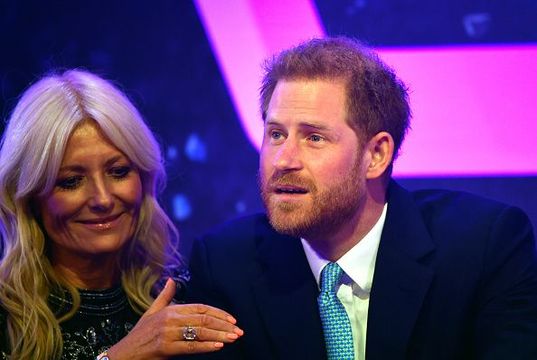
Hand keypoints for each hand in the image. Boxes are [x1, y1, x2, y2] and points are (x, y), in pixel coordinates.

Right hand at [106, 278, 242, 359]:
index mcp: (170, 309)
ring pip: (199, 333)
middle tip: (239, 331)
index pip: (200, 308)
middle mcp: (170, 319)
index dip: (218, 313)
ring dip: (219, 335)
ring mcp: (168, 333)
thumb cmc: (140, 334)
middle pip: (203, 320)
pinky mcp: (166, 348)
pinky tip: (218, 346)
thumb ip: (164, 296)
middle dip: (223, 325)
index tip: (232, 319)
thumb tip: (170, 280)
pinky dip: (206, 346)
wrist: (124, 353)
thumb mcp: (151, 311)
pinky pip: (190, 347)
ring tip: (233, 338)